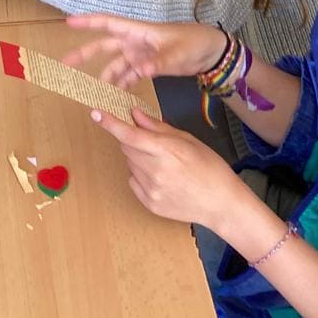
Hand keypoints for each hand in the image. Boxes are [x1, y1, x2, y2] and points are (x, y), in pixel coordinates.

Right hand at [62, 13, 227, 87]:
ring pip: (115, 66)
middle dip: (85, 54)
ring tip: (94, 96)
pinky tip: (114, 99)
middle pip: (104, 46)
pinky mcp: (146, 67)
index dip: (88, 22)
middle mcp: (134, 41)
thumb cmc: (193, 42)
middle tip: (65, 64)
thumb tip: (142, 70)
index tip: (68, 23)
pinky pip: (128, 77)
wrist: (211, 52)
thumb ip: (159, 61)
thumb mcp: (177, 52)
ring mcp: (139, 55)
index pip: (108, 23)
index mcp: (138, 30)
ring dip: (105, 79)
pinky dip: (121, 87)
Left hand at [92, 106, 247, 229]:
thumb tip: (135, 114)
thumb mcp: (187, 140)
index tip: (95, 112)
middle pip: (127, 147)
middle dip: (133, 139)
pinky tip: (163, 178)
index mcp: (166, 151)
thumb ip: (157, 127)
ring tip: (164, 163)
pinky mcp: (149, 204)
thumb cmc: (210, 167)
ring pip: (130, 164)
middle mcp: (155, 171)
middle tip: (153, 142)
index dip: (110, 123)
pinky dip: (141, 175)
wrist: (222, 204)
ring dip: (138, 157)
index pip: (130, 135)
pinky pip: (133, 181)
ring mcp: (150, 190)